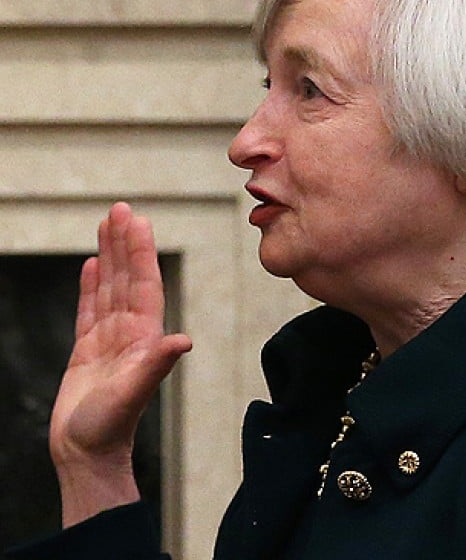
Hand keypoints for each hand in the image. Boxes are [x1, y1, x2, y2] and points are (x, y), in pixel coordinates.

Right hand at [50, 202, 191, 526]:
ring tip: (107, 225)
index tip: (136, 221)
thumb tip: (183, 340)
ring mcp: (109, 339)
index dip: (141, 252)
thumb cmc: (111, 427)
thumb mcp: (134, 392)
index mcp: (144, 335)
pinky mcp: (87, 350)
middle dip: (125, 243)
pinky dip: (92, 285)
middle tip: (121, 208)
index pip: (144, 283)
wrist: (88, 453)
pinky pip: (89, 308)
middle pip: (128, 277)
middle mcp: (130, 332)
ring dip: (111, 256)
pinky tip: (93, 264)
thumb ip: (156, 364)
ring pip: (110, 287)